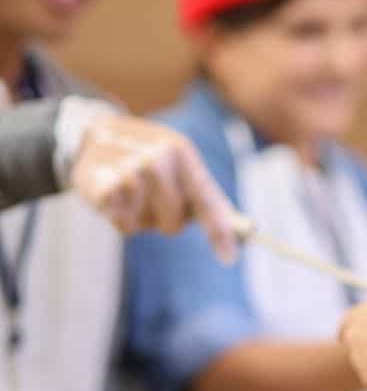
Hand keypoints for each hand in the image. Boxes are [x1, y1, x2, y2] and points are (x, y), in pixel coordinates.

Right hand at [71, 115, 238, 261]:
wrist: (95, 132)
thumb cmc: (147, 158)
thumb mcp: (180, 167)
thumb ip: (209, 200)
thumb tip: (247, 230)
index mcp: (182, 152)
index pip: (206, 199)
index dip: (219, 230)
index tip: (229, 258)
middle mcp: (158, 158)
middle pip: (174, 223)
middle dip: (164, 220)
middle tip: (150, 197)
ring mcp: (129, 170)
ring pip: (146, 225)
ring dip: (138, 217)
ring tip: (129, 191)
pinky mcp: (102, 185)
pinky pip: (123, 225)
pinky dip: (119, 219)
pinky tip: (112, 194)